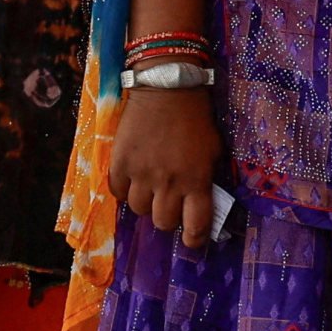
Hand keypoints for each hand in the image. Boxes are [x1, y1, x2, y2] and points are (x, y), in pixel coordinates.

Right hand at [105, 86, 226, 246]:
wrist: (166, 90)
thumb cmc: (196, 119)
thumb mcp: (213, 151)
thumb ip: (205, 179)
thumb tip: (200, 203)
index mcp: (196, 180)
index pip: (196, 225)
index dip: (195, 239)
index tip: (193, 240)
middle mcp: (168, 182)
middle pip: (163, 223)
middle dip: (168, 218)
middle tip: (169, 204)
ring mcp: (141, 174)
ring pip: (139, 210)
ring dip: (146, 203)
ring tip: (150, 187)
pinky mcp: (120, 163)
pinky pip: (118, 193)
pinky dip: (125, 190)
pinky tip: (132, 179)